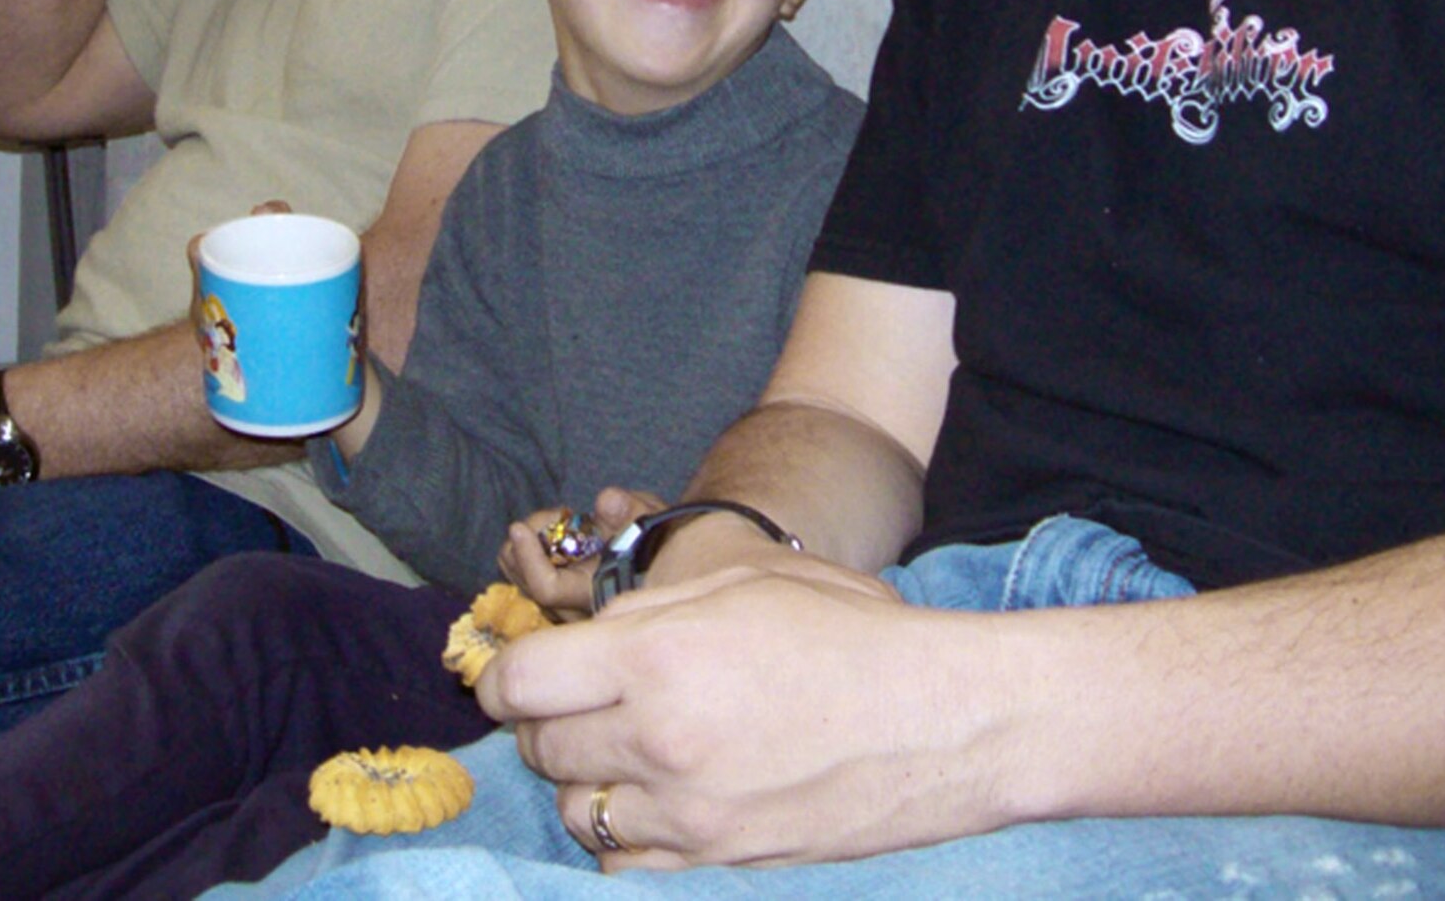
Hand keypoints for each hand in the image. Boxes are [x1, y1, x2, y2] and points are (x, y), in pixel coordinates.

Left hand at [479, 558, 1004, 870]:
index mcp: (657, 657)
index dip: (506, 676)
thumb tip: (581, 644)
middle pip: (540, 747)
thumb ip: (647, 611)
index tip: (518, 675)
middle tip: (586, 702)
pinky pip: (621, 861)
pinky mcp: (714, 861)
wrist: (938, 720)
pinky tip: (658, 796)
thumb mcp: (743, 582)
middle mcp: (658, 740)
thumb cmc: (847, 632)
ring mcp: (685, 813)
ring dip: (585, 778)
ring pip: (574, 810)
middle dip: (548, 722)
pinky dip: (622, 830)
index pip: (520, 683)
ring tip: (630, 747)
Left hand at [498, 488, 664, 617]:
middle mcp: (572, 610)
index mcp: (595, 595)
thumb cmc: (654, 538)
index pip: (547, 588)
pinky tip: (562, 535)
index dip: (530, 557)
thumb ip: (629, 510)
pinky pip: (522, 572)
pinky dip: (531, 548)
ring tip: (566, 523)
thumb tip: (606, 501)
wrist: (659, 557)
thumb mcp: (649, 518)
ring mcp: (558, 606)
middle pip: (524, 580)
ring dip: (529, 542)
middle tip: (562, 516)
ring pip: (518, 575)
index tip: (520, 526)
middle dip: (530, 540)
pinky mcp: (550, 597)